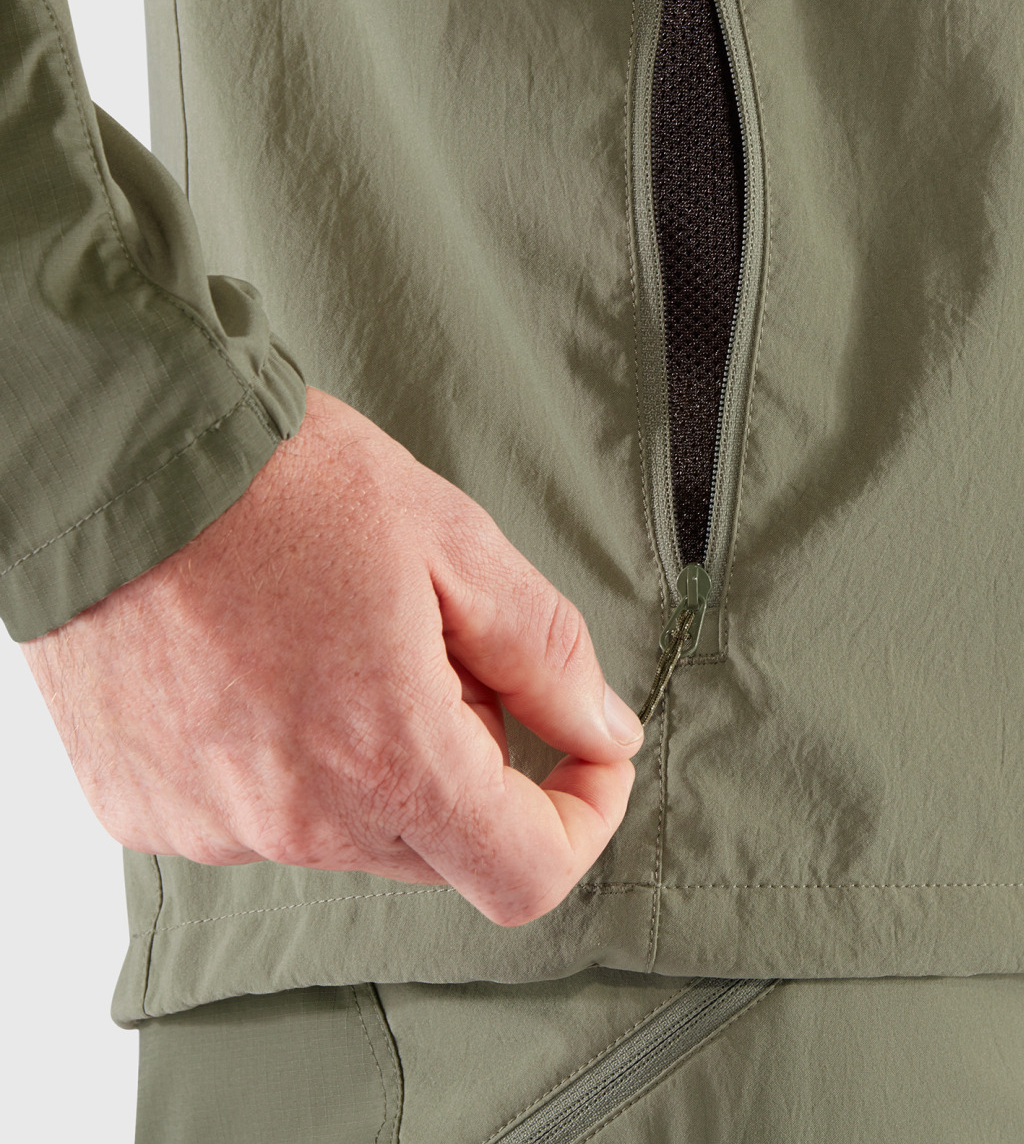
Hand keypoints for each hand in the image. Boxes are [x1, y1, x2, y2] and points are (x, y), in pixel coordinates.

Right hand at [20, 388, 642, 925]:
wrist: (111, 458)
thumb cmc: (281, 483)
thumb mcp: (453, 542)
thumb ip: (545, 654)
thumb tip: (605, 731)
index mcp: (386, 758)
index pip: (524, 872)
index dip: (582, 818)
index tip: (587, 754)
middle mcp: (295, 820)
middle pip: (442, 846)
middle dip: (477, 758)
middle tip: (444, 642)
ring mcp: (211, 825)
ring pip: (354, 828)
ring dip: (383, 753)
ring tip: (345, 634)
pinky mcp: (149, 809)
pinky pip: (265, 813)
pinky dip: (299, 755)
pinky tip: (274, 661)